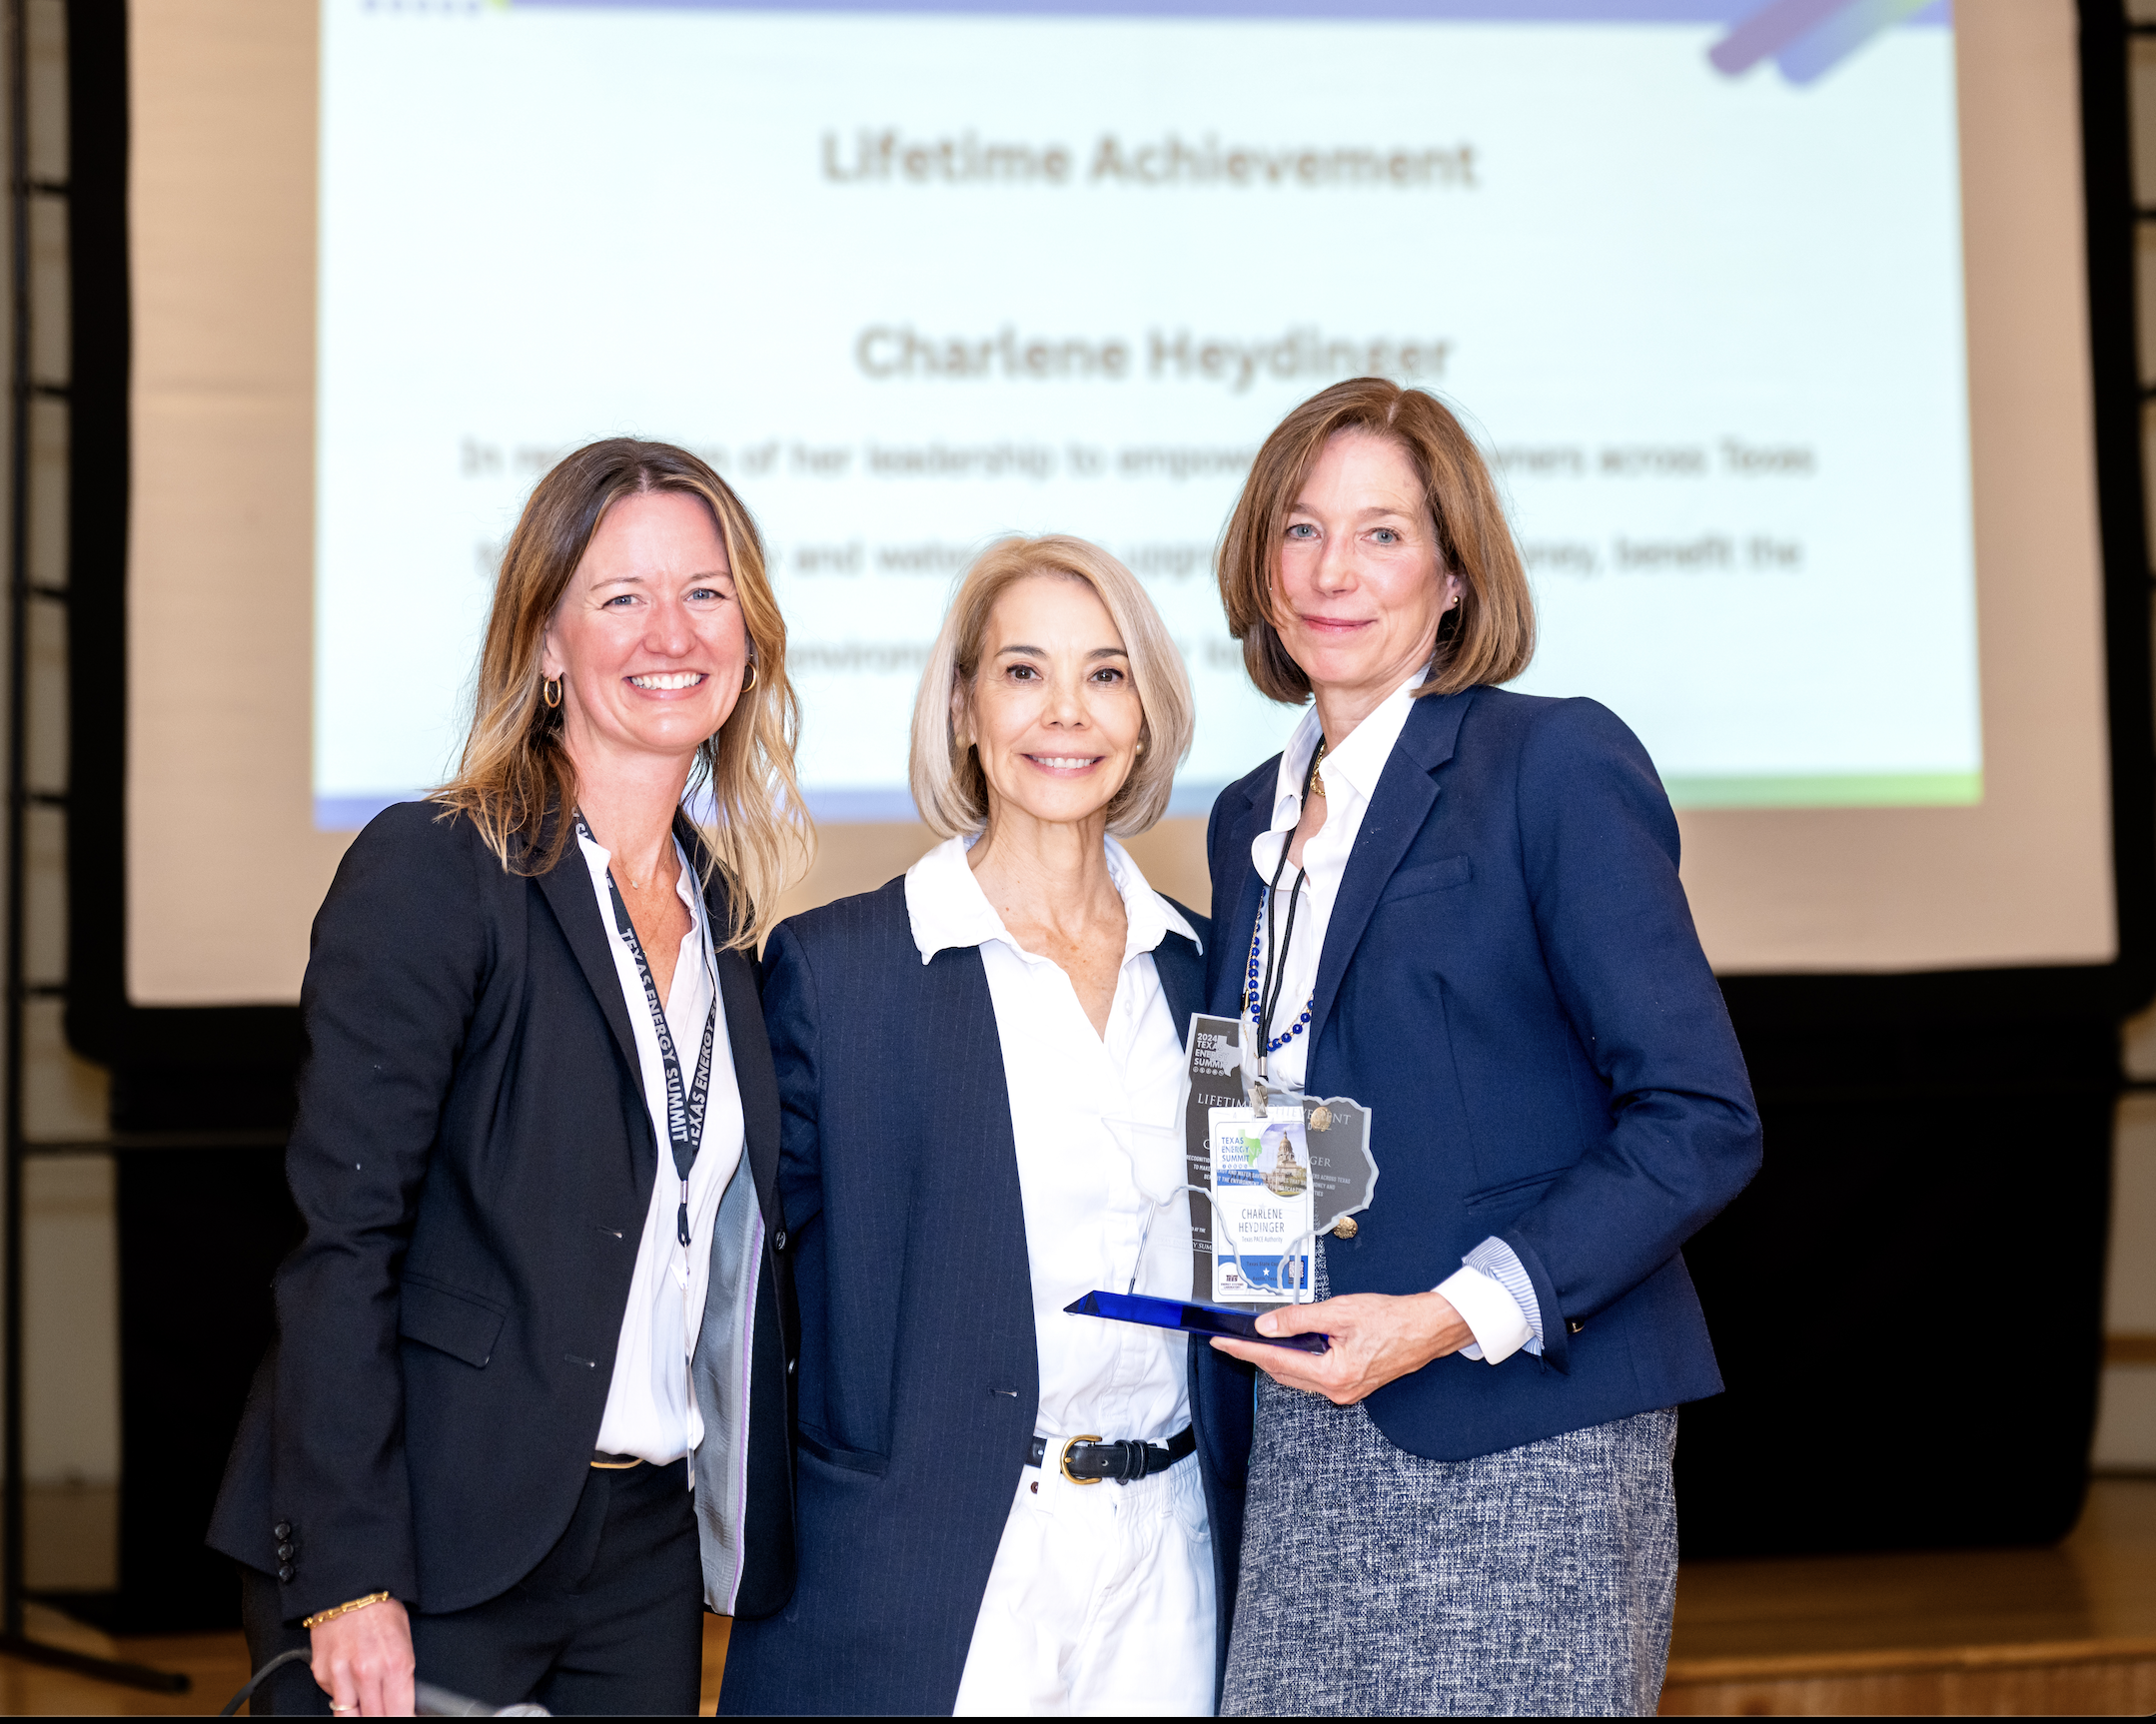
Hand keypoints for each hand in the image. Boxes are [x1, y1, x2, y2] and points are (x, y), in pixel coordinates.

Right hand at [311, 1596, 414, 1716]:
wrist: (350, 1590)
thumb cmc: (380, 1610)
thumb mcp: (405, 1641)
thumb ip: (403, 1676)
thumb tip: (404, 1702)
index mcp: (395, 1664)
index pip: (399, 1713)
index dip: (401, 1717)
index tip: (401, 1716)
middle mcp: (367, 1672)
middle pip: (373, 1718)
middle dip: (380, 1716)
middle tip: (383, 1709)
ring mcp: (341, 1674)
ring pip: (347, 1716)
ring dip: (358, 1711)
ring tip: (365, 1701)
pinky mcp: (321, 1673)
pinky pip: (332, 1696)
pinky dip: (341, 1693)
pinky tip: (349, 1678)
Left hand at [1211, 1290, 1472, 1403]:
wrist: (1428, 1329)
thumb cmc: (1393, 1320)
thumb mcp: (1339, 1312)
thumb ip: (1298, 1319)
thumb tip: (1267, 1325)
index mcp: (1333, 1375)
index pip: (1276, 1361)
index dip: (1246, 1351)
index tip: (1224, 1344)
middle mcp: (1338, 1390)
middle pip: (1284, 1373)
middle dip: (1258, 1355)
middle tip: (1235, 1339)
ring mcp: (1345, 1391)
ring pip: (1299, 1375)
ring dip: (1279, 1357)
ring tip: (1261, 1338)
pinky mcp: (1352, 1385)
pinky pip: (1314, 1374)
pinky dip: (1300, 1359)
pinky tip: (1294, 1344)